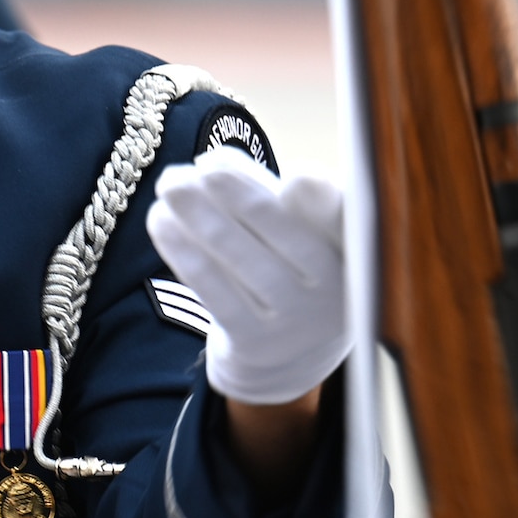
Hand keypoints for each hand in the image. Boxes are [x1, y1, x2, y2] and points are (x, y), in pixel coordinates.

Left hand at [145, 148, 349, 404]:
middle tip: (200, 166)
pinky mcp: (253, 340)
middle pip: (279, 228)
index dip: (323, 201)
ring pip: (237, 254)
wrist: (291, 353)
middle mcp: (333, 286)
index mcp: (356, 247)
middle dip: (233, 189)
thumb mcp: (306, 231)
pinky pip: (210, 285)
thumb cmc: (294, 266)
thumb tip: (216, 164)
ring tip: (171, 183)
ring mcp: (293, 318)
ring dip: (197, 213)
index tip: (295, 177)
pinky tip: (161, 220)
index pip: (343, 217)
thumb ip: (273, 195)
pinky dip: (181, 247)